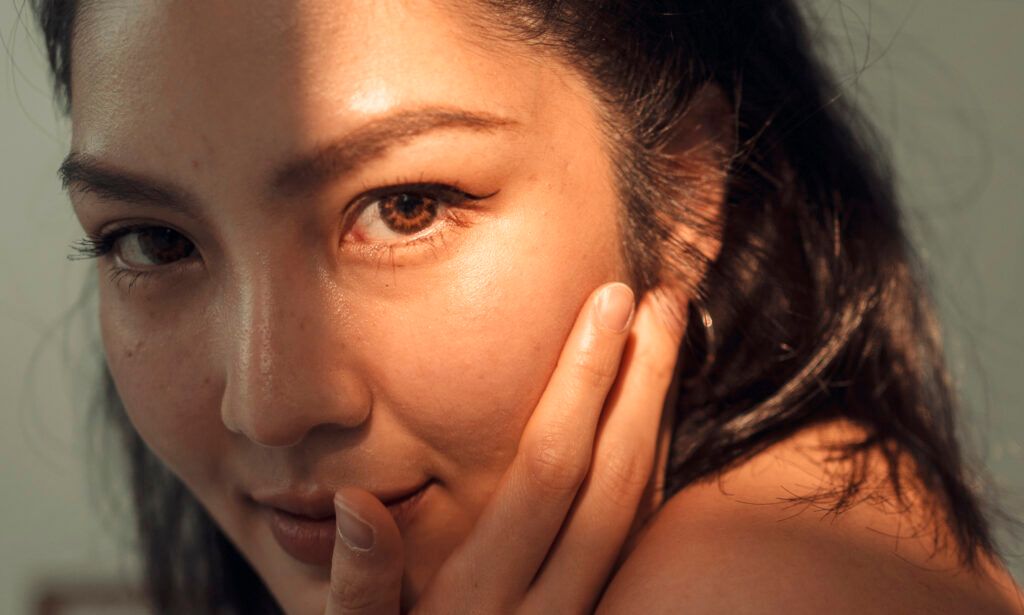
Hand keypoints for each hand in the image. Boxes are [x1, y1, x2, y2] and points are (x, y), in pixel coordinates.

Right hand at [324, 282, 685, 613]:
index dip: (582, 382)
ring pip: (640, 507)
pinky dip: (654, 470)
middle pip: (613, 479)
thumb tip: (361, 504)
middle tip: (664, 299)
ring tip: (671, 341)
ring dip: (659, 416)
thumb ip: (357, 592)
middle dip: (642, 381)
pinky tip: (656, 420)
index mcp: (481, 599)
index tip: (608, 304)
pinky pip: (638, 538)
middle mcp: (549, 607)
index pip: (549, 471)